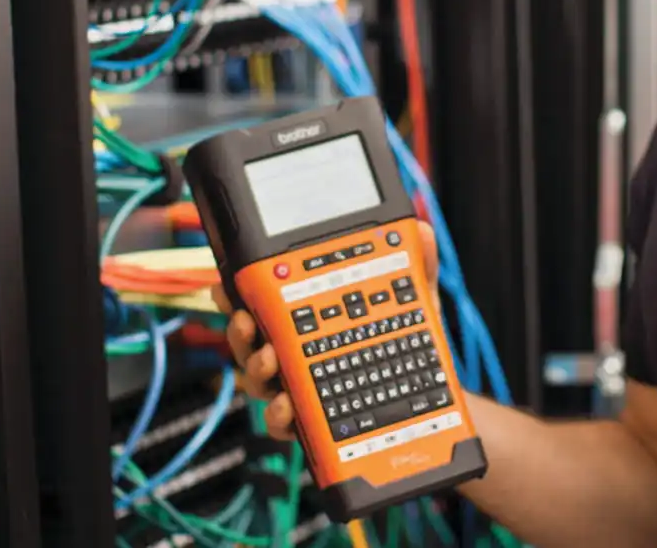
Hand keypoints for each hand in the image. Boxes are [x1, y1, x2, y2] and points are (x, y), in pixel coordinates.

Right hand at [212, 220, 438, 439]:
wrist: (431, 407)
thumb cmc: (408, 348)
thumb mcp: (415, 303)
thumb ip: (415, 267)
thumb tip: (424, 232)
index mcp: (313, 318)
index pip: (266, 302)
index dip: (238, 293)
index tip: (225, 285)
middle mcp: (299, 353)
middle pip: (251, 341)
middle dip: (239, 330)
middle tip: (244, 321)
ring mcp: (303, 388)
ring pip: (260, 379)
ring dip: (255, 367)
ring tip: (269, 359)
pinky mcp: (314, 425)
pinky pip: (284, 423)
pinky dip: (280, 416)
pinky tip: (288, 405)